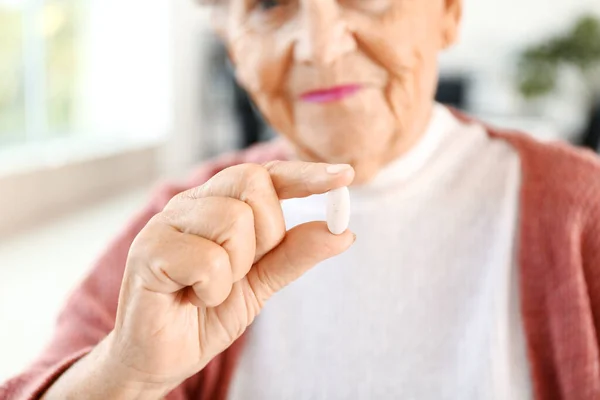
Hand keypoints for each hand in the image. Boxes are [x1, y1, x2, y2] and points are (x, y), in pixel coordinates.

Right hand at [106, 161, 355, 393]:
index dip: (306, 174)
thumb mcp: (261, 283)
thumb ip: (296, 254)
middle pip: (253, 186)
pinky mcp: (149, 250)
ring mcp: (166, 223)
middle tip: (240, 271)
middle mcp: (191, 204)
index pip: (266, 176)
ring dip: (236, 269)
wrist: (161, 357)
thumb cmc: (206, 313)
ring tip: (211, 288)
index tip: (346, 176)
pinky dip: (213, 290)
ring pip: (233, 221)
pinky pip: (209, 260)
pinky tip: (194, 298)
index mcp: (217, 204)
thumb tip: (343, 232)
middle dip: (265, 236)